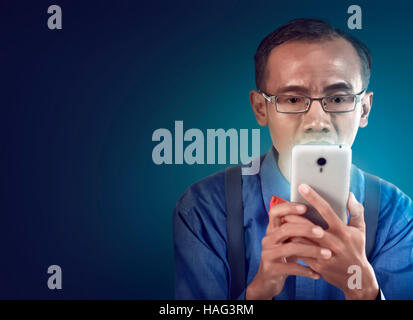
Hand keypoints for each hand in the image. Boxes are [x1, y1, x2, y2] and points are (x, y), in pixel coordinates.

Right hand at [246, 201, 332, 299]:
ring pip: (290, 248)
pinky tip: (317, 273)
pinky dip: (305, 270)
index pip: (275, 212)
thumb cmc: (286, 256)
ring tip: (327, 254)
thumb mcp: (289, 240)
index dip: (288, 208)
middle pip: (285, 229)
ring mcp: (267, 254)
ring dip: (310, 250)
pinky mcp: (270, 269)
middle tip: (322, 232)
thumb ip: (298, 228)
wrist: (269, 279)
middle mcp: (267, 239)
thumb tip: (322, 214)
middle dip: (305, 229)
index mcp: (272, 229)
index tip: (305, 207)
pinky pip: (290, 268)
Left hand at [296, 184, 378, 299]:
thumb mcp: (360, 230)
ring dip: (290, 230)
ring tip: (282, 221)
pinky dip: (292, 244)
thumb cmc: (356, 249)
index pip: (327, 210)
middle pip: (310, 226)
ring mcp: (325, 256)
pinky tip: (286, 237)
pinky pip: (301, 253)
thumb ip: (356, 211)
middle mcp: (334, 243)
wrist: (356, 278)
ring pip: (302, 240)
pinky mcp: (317, 266)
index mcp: (343, 232)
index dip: (313, 197)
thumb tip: (349, 195)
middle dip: (295, 216)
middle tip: (285, 208)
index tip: (302, 187)